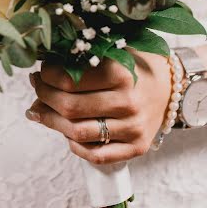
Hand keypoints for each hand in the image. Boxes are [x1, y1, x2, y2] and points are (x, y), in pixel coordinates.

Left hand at [26, 53, 172, 164]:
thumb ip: (80, 61)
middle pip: (69, 107)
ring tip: (40, 110)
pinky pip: (96, 155)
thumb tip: (39, 77)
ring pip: (77, 133)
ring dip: (51, 121)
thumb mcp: (111, 52)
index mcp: (120, 73)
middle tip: (37, 87)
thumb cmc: (134, 64)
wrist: (170, 85)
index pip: (69, 79)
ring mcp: (133, 128)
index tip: (41, 70)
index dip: (47, 76)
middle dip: (44, 96)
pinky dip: (74, 145)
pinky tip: (65, 131)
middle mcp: (127, 103)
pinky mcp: (136, 147)